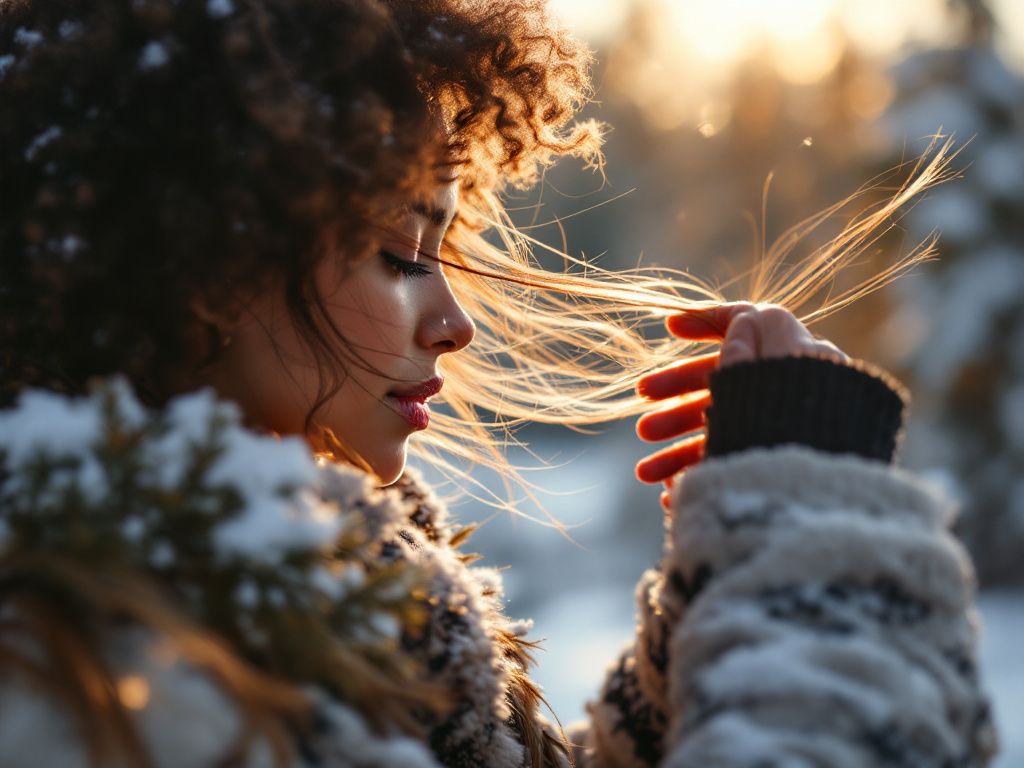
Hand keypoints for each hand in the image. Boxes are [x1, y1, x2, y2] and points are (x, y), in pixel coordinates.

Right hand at [635, 303, 847, 504]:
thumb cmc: (798, 424)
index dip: (707, 321)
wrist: (834, 497)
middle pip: (725, 390)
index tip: (669, 326)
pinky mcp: (785, 472)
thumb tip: (740, 322)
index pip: (751, 326)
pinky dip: (706, 478)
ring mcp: (789, 434)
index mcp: (795, 358)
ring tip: (645, 474)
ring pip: (727, 436)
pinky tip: (673, 494)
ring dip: (678, 452)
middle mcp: (794, 394)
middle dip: (675, 408)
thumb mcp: (762, 376)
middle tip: (642, 428)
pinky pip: (741, 469)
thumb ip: (745, 348)